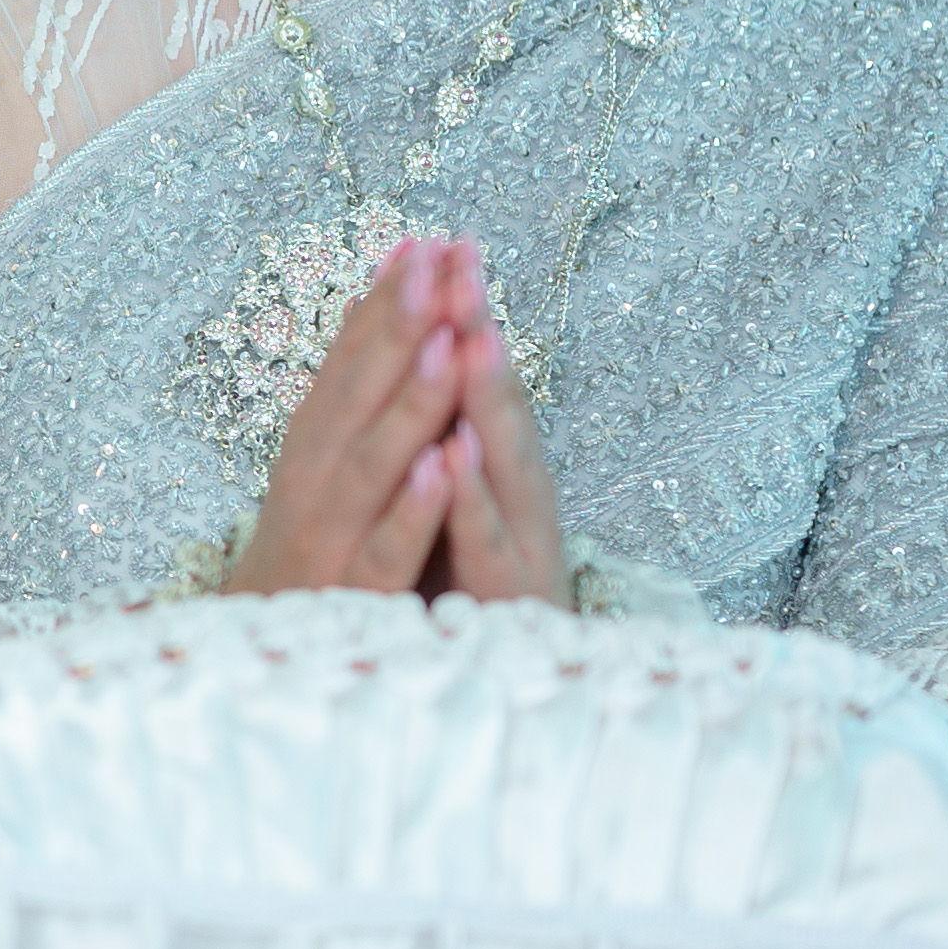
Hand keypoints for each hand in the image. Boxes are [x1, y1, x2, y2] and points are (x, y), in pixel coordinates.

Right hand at [218, 236, 470, 600]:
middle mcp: (310, 492)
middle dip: (395, 330)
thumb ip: (347, 403)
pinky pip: (385, 553)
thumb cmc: (305, 567)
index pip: (344, 371)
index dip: (380, 308)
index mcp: (310, 460)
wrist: (252, 682)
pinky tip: (444, 468)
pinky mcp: (352, 603)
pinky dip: (412, 510)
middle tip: (434, 264)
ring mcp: (328, 546)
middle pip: (352, 402)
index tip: (419, 245)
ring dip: (407, 403)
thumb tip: (370, 310)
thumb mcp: (318, 483)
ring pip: (369, 467)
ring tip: (445, 340)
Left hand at [420, 235, 570, 611]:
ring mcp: (518, 553)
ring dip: (484, 400)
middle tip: (463, 262)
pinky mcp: (506, 607)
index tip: (442, 244)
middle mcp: (518, 505)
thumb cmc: (476, 601)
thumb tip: (429, 362)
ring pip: (501, 469)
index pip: (478, 386)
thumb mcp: (462, 517)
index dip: (462, 316)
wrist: (504, 704)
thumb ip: (451, 443)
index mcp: (499, 479)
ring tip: (470, 334)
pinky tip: (450, 459)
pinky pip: (482, 551)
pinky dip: (465, 505)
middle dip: (479, 334)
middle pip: (498, 409)